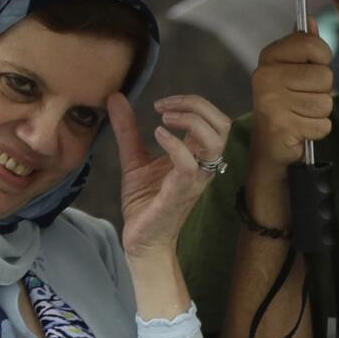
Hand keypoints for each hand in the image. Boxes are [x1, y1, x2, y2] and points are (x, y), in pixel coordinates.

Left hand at [110, 93, 231, 257]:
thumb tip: (116, 98)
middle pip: (222, 125)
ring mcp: (194, 179)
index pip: (214, 120)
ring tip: (164, 119)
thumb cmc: (145, 203)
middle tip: (164, 108)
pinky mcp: (180, 193)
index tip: (160, 104)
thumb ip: (128, 129)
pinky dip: (175, 144)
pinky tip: (158, 134)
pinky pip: (189, 164)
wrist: (142, 239)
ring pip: (214, 141)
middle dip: (196, 106)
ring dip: (190, 121)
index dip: (192, 103)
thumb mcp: (134, 158)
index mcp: (196, 156)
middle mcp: (202, 166)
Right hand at [250, 24, 334, 172]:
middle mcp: (266, 75)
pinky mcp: (281, 125)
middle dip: (322, 91)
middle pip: (324, 76)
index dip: (322, 59)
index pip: (313, 44)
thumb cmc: (285, 104)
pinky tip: (300, 129)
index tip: (312, 70)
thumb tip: (311, 20)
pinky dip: (317, 130)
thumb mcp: (292, 71)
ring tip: (301, 115)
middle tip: (303, 99)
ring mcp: (272, 101)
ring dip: (319, 113)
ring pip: (325, 102)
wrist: (269, 146)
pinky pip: (322, 125)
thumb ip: (304, 47)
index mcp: (270, 57)